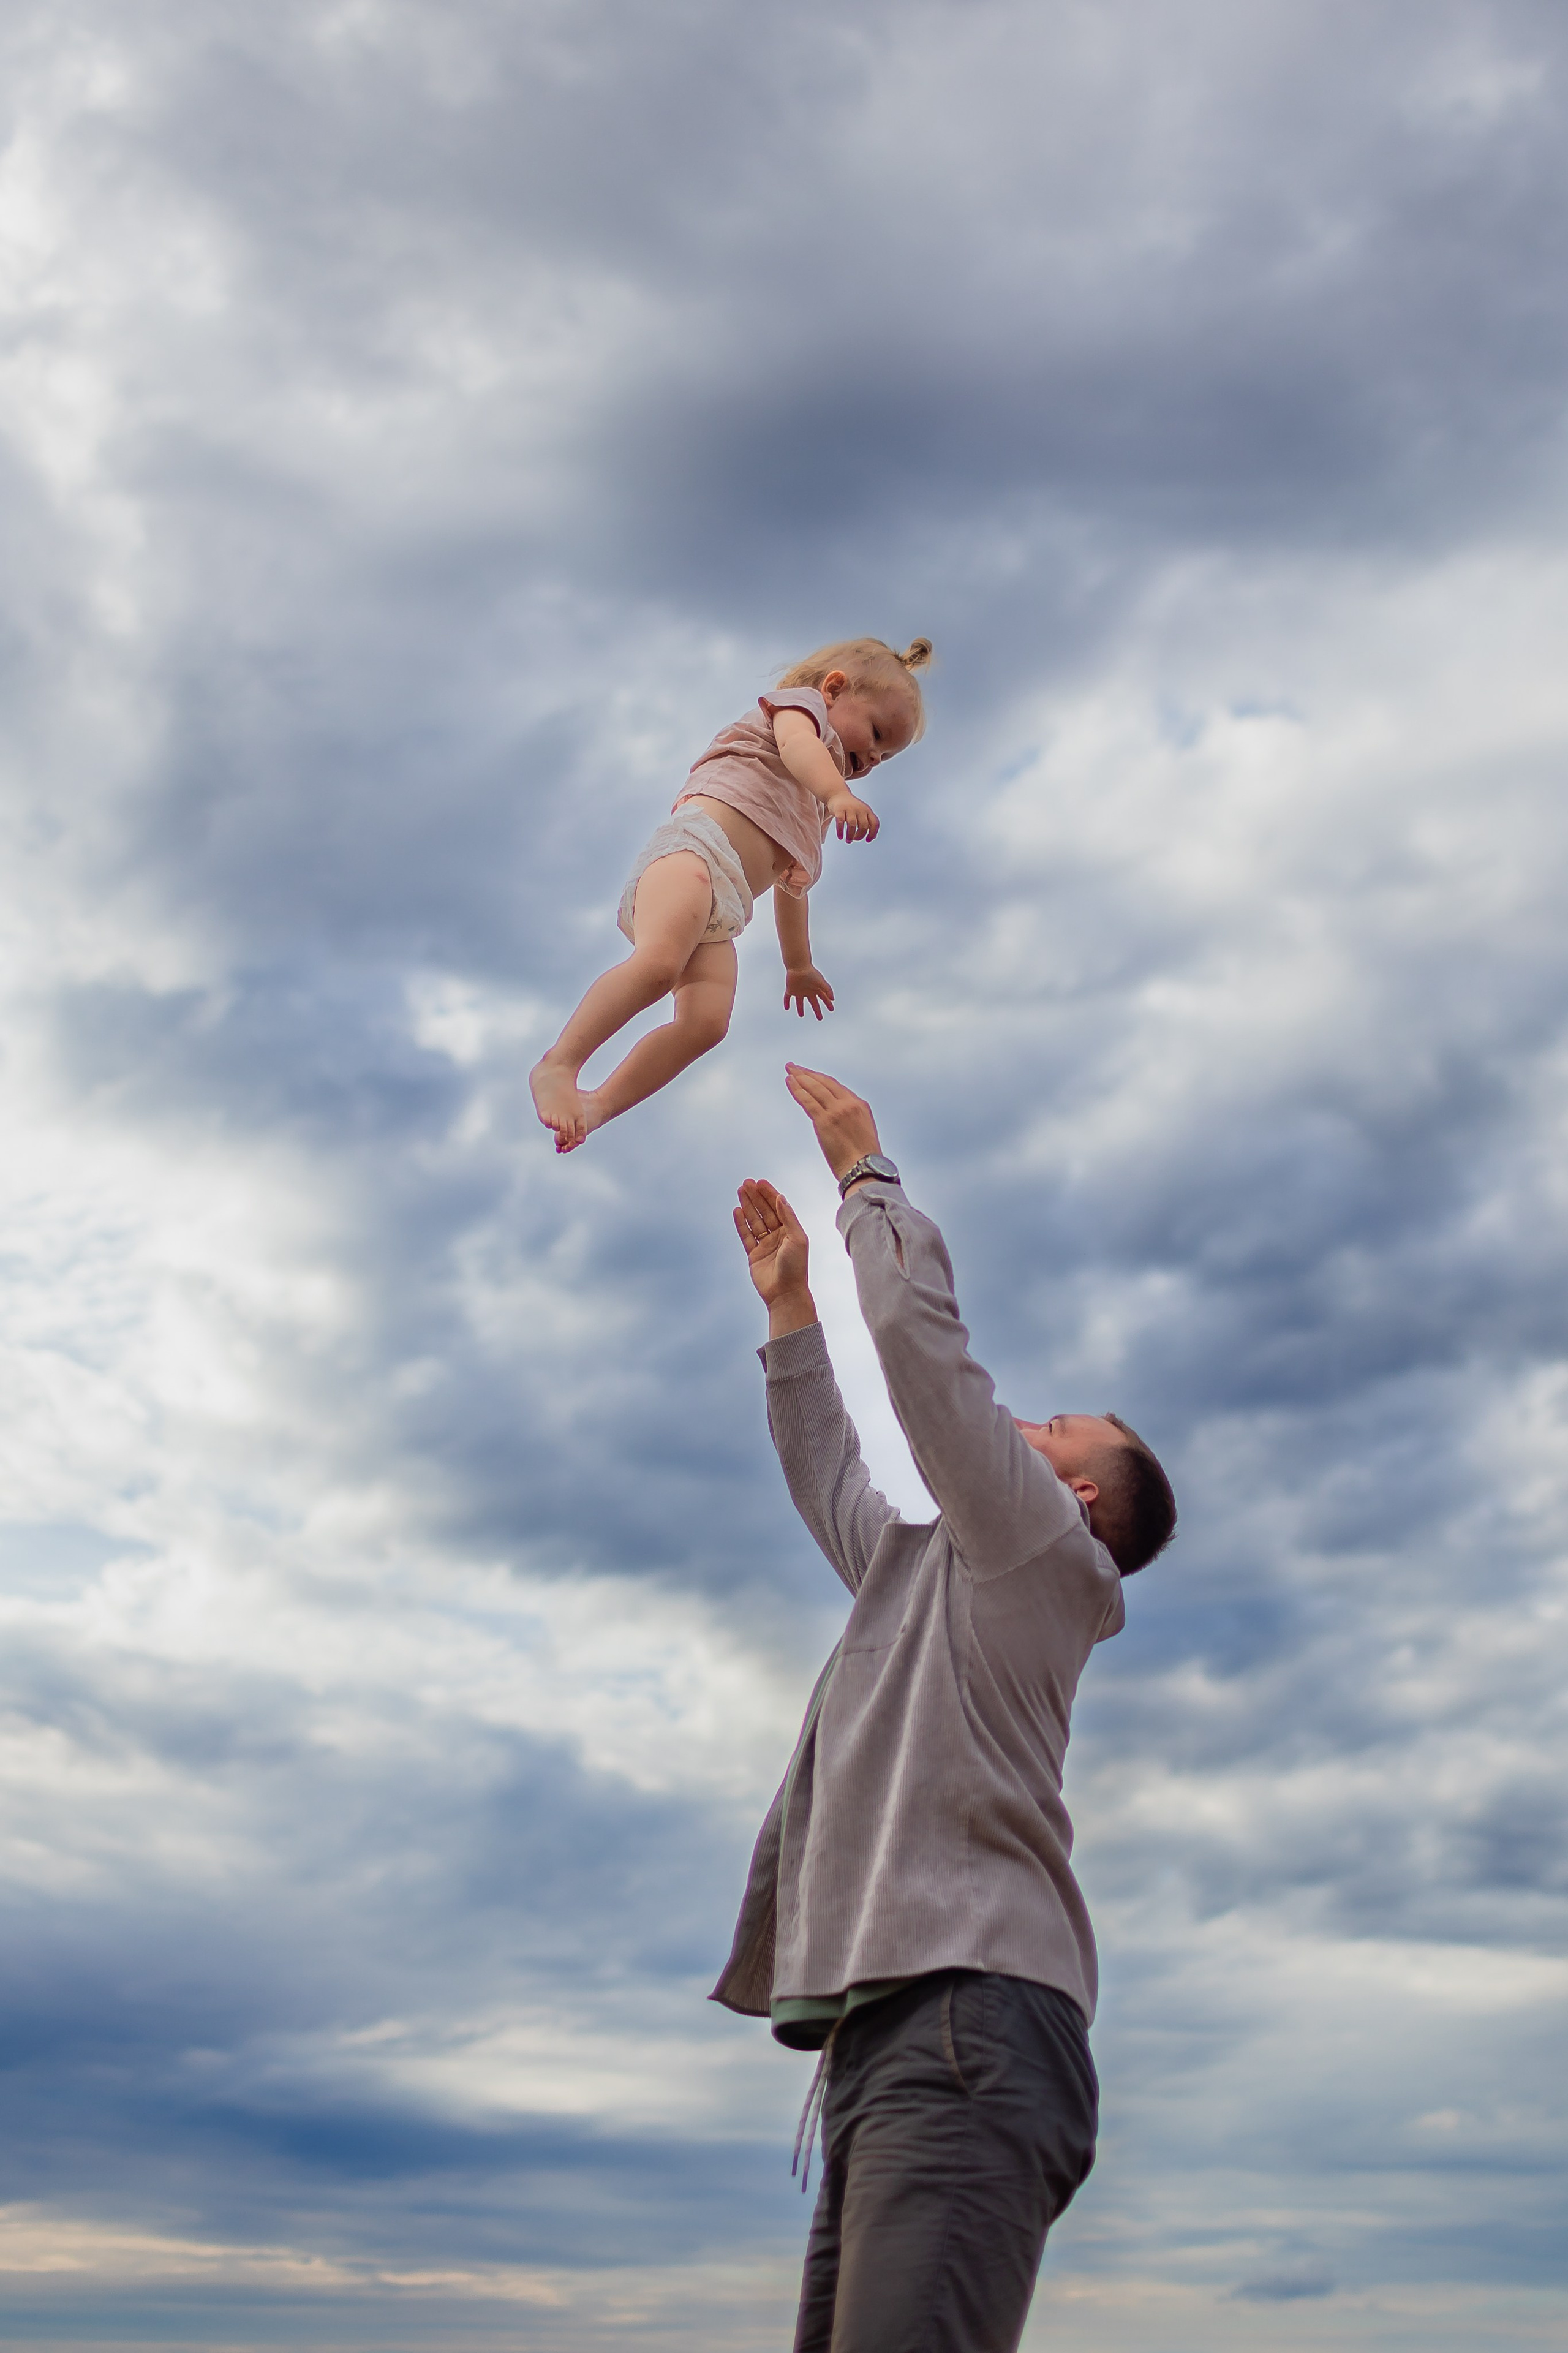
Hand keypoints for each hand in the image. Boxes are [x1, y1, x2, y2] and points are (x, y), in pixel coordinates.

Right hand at [733, 1179, 816, 1333]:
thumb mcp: (797, 1238)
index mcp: (791, 1231)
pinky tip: (737, 1211)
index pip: (778, 1207)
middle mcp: (778, 1236)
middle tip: (746, 1183)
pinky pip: (746, 1235)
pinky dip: (741, 1223)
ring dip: (748, 1206)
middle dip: (756, 1197)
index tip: (760, 1182)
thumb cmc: (796, 1267)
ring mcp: (765, 1245)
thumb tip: (780, 1197)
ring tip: (740, 1191)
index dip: (769, 1194)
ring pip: (755, 1221)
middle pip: (765, 1211)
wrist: (785, 1294)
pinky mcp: (754, 1255)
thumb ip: (788, 1217)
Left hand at [783, 965, 834, 1019]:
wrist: (798, 967)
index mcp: (815, 988)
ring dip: (800, 1008)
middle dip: (817, 1011)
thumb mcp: (821, 982)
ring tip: (801, 1015)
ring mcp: (799, 991)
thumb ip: (827, 990)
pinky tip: (786, 1008)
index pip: (823, 998)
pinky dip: (786, 1002)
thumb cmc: (810, 973)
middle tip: (820, 1018)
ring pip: (799, 1002)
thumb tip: (833, 999)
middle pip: (813, 1003)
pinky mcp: (790, 990)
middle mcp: (808, 990)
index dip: (828, 1004)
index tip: (832, 1009)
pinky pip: (787, 997)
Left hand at [784, 1065, 881, 1181]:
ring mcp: (836, 1111)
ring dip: (799, 1077)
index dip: (820, 1079)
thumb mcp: (862, 1132)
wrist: (864, 1169)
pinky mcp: (824, 1121)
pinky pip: (807, 1100)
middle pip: (824, 1082)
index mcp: (860, 1105)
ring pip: (814, 1088)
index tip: (810, 1076)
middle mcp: (849, 1104)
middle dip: (807, 1073)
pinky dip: (797, 1089)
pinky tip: (789, 1081)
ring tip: (789, 1069)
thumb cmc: (863, 1159)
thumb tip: (837, 1123)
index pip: (836, 1087)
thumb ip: (850, 1121)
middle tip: (794, 1067)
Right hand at [827, 791, 879, 842]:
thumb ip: (869, 823)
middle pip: (863, 826)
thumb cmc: (852, 807)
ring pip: (852, 825)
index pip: (875, 823)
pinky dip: (840, 832)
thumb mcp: (863, 812)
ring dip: (850, 836)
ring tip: (848, 840)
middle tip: (854, 839)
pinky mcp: (839, 810)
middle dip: (859, 836)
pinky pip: (841, 823)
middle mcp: (860, 809)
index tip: (867, 840)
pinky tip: (840, 837)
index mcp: (867, 810)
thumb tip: (874, 837)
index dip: (873, 833)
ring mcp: (850, 809)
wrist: (838, 794)